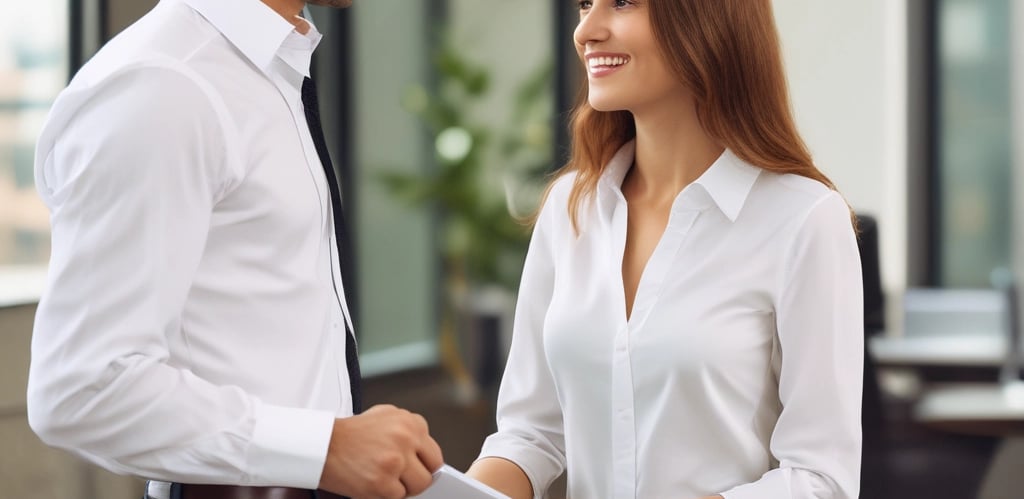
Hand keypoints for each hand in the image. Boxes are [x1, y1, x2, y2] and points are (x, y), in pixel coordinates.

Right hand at [318, 404, 443, 498]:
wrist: (322, 445)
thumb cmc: (350, 433)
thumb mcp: (384, 416)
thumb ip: (408, 429)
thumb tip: (423, 450)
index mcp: (410, 422)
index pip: (434, 454)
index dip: (423, 464)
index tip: (413, 467)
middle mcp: (406, 439)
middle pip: (430, 472)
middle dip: (416, 478)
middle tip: (399, 477)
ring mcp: (396, 461)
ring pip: (418, 487)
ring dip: (402, 488)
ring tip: (384, 478)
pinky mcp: (383, 482)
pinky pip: (398, 497)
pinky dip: (386, 495)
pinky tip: (372, 482)